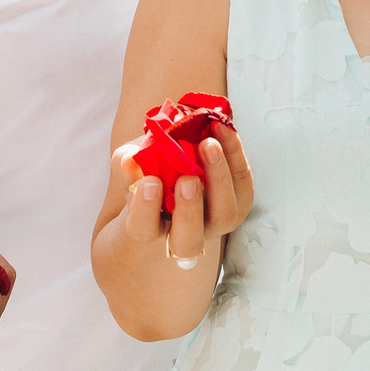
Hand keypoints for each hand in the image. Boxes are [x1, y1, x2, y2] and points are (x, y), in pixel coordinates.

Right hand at [110, 123, 254, 269]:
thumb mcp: (130, 160)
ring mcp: (215, 222)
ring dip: (219, 179)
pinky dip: (234, 154)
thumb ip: (127, 163)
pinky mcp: (239, 201)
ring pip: (225, 215)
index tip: (149, 182)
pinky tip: (222, 130)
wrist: (177, 160)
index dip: (145, 209)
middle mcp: (184, 234)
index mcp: (149, 226)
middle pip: (189, 240)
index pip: (143, 229)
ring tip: (209, 144)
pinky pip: (242, 184)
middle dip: (189, 209)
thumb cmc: (149, 167)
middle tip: (187, 177)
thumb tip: (131, 163)